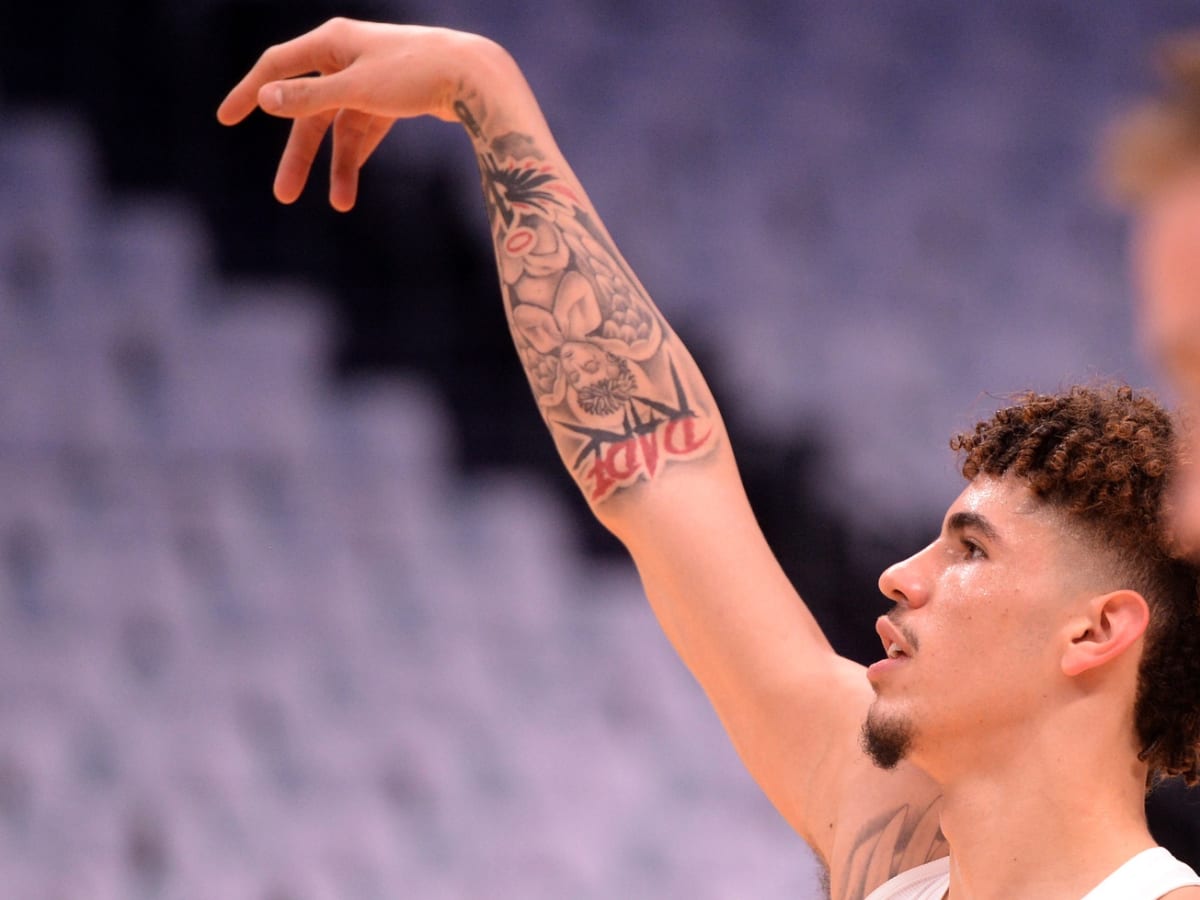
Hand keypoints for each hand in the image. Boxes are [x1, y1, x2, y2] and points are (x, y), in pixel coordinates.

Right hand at [217, 18, 508, 210]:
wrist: (477, 78)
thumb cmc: (417, 74)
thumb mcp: (357, 89)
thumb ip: (310, 97)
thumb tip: (267, 99)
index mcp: (332, 42)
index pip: (277, 67)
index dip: (250, 93)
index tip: (226, 119)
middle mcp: (347, 56)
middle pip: (309, 109)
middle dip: (299, 155)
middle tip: (283, 197)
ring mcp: (370, 79)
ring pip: (339, 127)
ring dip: (337, 166)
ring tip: (338, 205)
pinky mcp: (392, 98)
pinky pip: (364, 131)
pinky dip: (358, 157)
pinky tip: (351, 190)